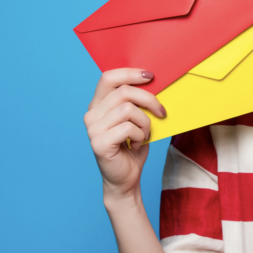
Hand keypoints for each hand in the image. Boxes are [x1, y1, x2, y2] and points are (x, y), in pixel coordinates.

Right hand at [84, 68, 166, 204]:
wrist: (126, 179)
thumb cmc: (132, 147)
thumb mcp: (137, 119)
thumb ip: (137, 102)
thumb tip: (153, 82)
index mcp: (98, 105)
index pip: (108, 77)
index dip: (130, 73)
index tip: (151, 77)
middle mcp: (91, 114)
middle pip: (124, 92)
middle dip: (149, 100)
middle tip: (161, 113)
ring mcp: (92, 129)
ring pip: (128, 110)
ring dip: (145, 123)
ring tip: (144, 134)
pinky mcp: (99, 143)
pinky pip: (128, 128)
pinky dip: (140, 136)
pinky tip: (137, 144)